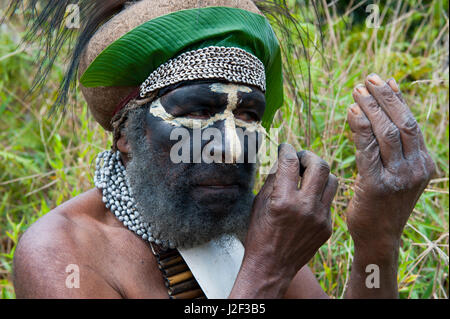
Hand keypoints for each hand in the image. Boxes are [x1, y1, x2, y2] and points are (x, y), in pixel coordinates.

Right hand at [243, 144, 337, 278]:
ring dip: (319, 173)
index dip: (287, 149)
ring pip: (332, 180)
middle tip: (300, 158)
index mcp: (284, 201)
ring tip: (307, 175)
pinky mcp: (328, 227)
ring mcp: (320, 218)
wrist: (271, 267)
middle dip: (308, 156)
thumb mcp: (260, 203)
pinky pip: (329, 200)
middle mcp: (306, 207)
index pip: (290, 162)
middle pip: (320, 165)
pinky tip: (308, 197)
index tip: (285, 147)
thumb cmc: (259, 234)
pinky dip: (319, 193)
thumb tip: (283, 159)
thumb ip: (273, 179)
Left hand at [347, 73, 435, 247]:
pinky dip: (360, 127)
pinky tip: (351, 112)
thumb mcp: (395, 172)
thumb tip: (386, 112)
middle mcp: (417, 168)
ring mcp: (400, 178)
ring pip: (387, 132)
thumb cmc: (381, 202)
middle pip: (403, 123)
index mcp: (424, 163)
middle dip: (384, 98)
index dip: (397, 100)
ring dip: (371, 108)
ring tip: (356, 91)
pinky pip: (369, 149)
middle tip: (367, 79)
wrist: (377, 236)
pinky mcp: (378, 185)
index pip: (412, 123)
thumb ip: (393, 147)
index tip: (383, 81)